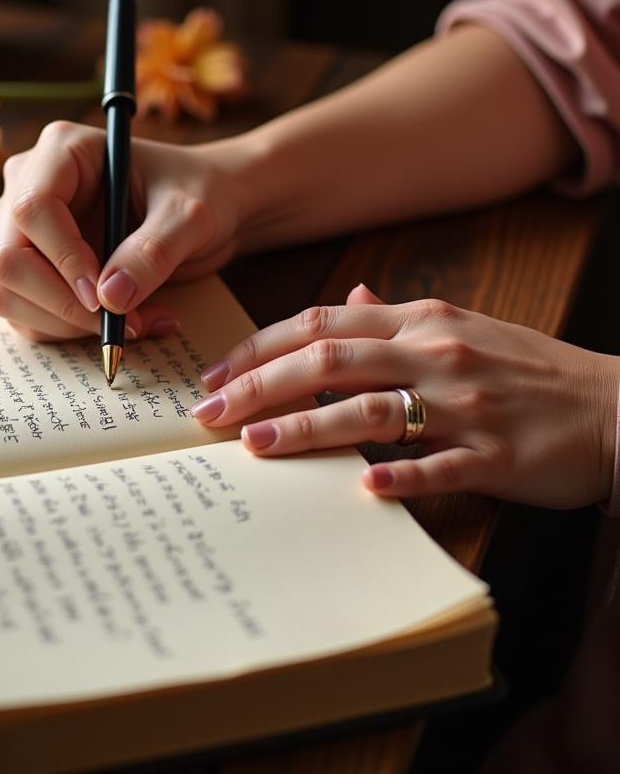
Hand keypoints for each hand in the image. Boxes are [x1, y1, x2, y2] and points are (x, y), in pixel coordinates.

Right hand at [0, 121, 250, 340]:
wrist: (209, 207)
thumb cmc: (201, 192)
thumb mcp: (190, 216)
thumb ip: (153, 252)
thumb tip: (110, 298)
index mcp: (62, 152)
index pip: (31, 208)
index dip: (62, 258)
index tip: (102, 297)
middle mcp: (28, 186)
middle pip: (7, 258)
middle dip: (61, 303)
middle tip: (123, 323)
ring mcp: (22, 230)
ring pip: (5, 292)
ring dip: (65, 324)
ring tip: (136, 324)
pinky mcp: (31, 267)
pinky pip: (24, 313)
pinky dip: (69, 332)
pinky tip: (123, 323)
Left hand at [194, 284, 618, 507]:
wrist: (616, 406)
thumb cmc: (527, 369)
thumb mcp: (459, 327)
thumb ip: (394, 318)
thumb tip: (343, 304)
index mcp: (420, 321)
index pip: (320, 326)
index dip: (261, 347)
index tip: (217, 372)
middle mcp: (435, 354)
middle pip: (329, 362)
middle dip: (260, 385)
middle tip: (209, 411)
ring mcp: (466, 406)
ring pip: (371, 410)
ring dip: (306, 427)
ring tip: (255, 446)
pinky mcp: (497, 456)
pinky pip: (440, 466)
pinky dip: (400, 474)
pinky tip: (361, 485)